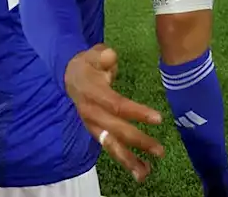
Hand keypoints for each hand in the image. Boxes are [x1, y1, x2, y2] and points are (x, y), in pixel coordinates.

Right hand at [65, 45, 164, 180]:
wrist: (68, 76)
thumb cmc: (87, 65)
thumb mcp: (92, 54)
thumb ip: (101, 55)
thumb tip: (109, 56)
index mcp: (93, 93)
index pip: (117, 105)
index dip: (137, 112)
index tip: (158, 119)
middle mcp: (91, 113)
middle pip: (116, 130)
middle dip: (138, 141)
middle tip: (159, 150)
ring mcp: (92, 125)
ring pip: (110, 145)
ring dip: (128, 160)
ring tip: (146, 173)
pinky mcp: (96, 132)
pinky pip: (110, 148)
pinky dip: (124, 160)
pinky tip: (140, 170)